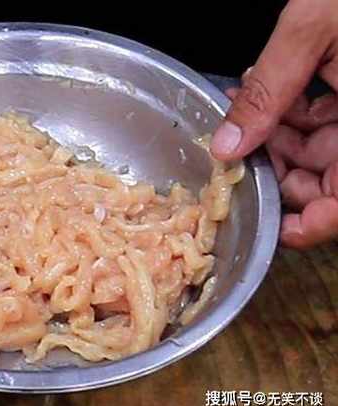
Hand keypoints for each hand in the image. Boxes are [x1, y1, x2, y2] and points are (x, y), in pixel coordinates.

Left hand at [210, 0, 337, 248]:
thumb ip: (269, 92)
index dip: (316, 223)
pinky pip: (330, 116)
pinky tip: (266, 89)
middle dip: (281, 166)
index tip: (278, 228)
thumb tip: (227, 148)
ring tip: (247, 104)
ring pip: (327, 147)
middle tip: (241, 148)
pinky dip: (295, 110)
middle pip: (332, 176)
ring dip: (280, 134)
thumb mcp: (312, 28)